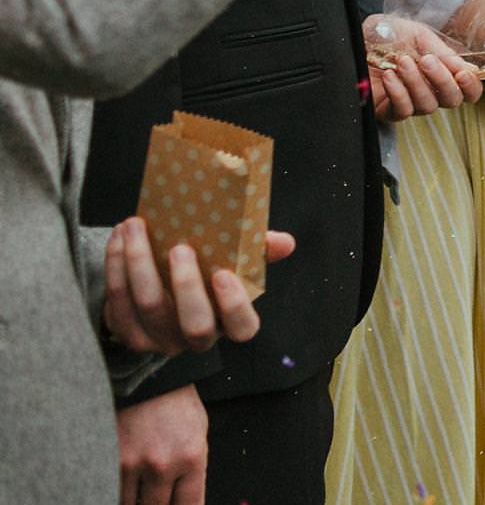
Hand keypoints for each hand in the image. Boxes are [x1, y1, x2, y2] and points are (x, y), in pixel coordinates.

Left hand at [103, 218, 295, 355]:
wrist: (157, 293)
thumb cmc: (204, 273)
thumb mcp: (232, 263)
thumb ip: (257, 252)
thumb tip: (286, 242)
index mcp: (228, 322)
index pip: (242, 328)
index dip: (235, 305)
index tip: (223, 274)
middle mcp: (194, 339)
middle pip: (193, 325)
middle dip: (185, 286)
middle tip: (180, 248)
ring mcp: (158, 340)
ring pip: (147, 308)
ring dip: (139, 263)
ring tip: (136, 226)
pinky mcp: (125, 332)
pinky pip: (117, 302)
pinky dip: (116, 266)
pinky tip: (119, 238)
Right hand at [116, 384, 206, 504]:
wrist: (147, 378)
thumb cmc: (177, 407)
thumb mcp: (198, 435)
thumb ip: (191, 472)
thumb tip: (183, 503)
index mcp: (191, 458)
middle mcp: (163, 465)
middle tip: (156, 499)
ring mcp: (133, 464)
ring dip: (135, 502)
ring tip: (141, 493)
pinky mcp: (109, 459)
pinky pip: (110, 491)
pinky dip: (114, 493)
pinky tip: (121, 487)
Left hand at [363, 16, 484, 121]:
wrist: (357, 37)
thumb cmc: (388, 35)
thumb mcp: (419, 34)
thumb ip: (443, 51)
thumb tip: (466, 68)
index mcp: (443, 72)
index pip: (468, 90)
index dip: (471, 86)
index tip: (463, 74)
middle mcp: (430, 90)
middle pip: (452, 101)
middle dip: (443, 81)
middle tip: (428, 61)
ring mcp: (411, 102)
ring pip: (427, 106)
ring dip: (416, 83)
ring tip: (402, 62)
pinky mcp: (388, 111)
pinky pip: (402, 111)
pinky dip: (398, 93)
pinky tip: (390, 76)